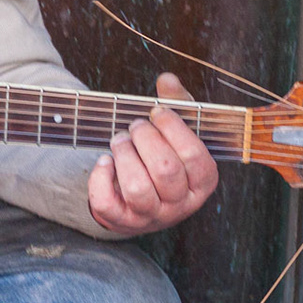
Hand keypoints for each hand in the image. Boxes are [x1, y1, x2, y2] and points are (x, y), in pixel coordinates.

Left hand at [88, 73, 218, 234]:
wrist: (138, 198)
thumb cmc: (163, 157)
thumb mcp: (176, 132)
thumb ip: (177, 104)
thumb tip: (167, 80)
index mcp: (202, 182)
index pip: (195, 156)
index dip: (174, 128)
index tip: (157, 111)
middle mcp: (181, 204)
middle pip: (165, 170)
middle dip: (145, 138)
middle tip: (135, 125)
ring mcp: (152, 217)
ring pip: (137, 188)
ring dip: (124, 155)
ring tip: (119, 140)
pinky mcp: (122, 221)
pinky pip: (107, 204)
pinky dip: (100, 178)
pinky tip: (104, 161)